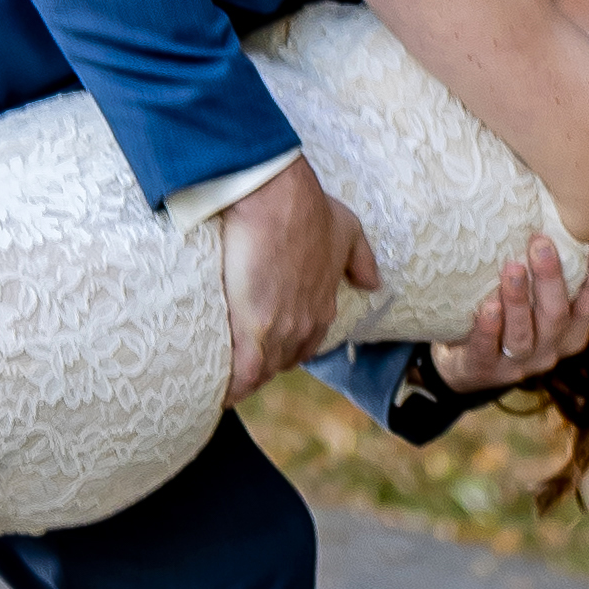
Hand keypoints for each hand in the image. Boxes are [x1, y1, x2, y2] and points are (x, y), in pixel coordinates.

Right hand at [218, 150, 382, 397]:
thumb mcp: (346, 229)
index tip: (269, 341)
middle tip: (239, 355)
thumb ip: (360, 258)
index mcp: (324, 306)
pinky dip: (230, 386)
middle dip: (264, 360)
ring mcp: (280, 331)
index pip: (307, 343)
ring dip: (244, 375)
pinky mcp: (253, 331)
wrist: (276, 198)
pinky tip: (215, 390)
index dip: (287, 344)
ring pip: (262, 370)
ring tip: (219, 374)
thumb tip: (372, 282)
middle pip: (283, 359)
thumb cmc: (308, 208)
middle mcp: (305, 325)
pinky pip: (242, 375)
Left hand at [428, 228, 588, 396]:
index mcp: (572, 333)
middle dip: (551, 280)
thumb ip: (578, 281)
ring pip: (522, 335)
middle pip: (557, 316)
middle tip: (541, 243)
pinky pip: (487, 348)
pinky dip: (489, 328)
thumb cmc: (519, 324)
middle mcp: (550, 350)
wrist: (473, 366)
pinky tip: (487, 306)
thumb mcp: (552, 308)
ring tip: (512, 268)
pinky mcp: (485, 367)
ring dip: (518, 301)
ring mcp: (518, 362)